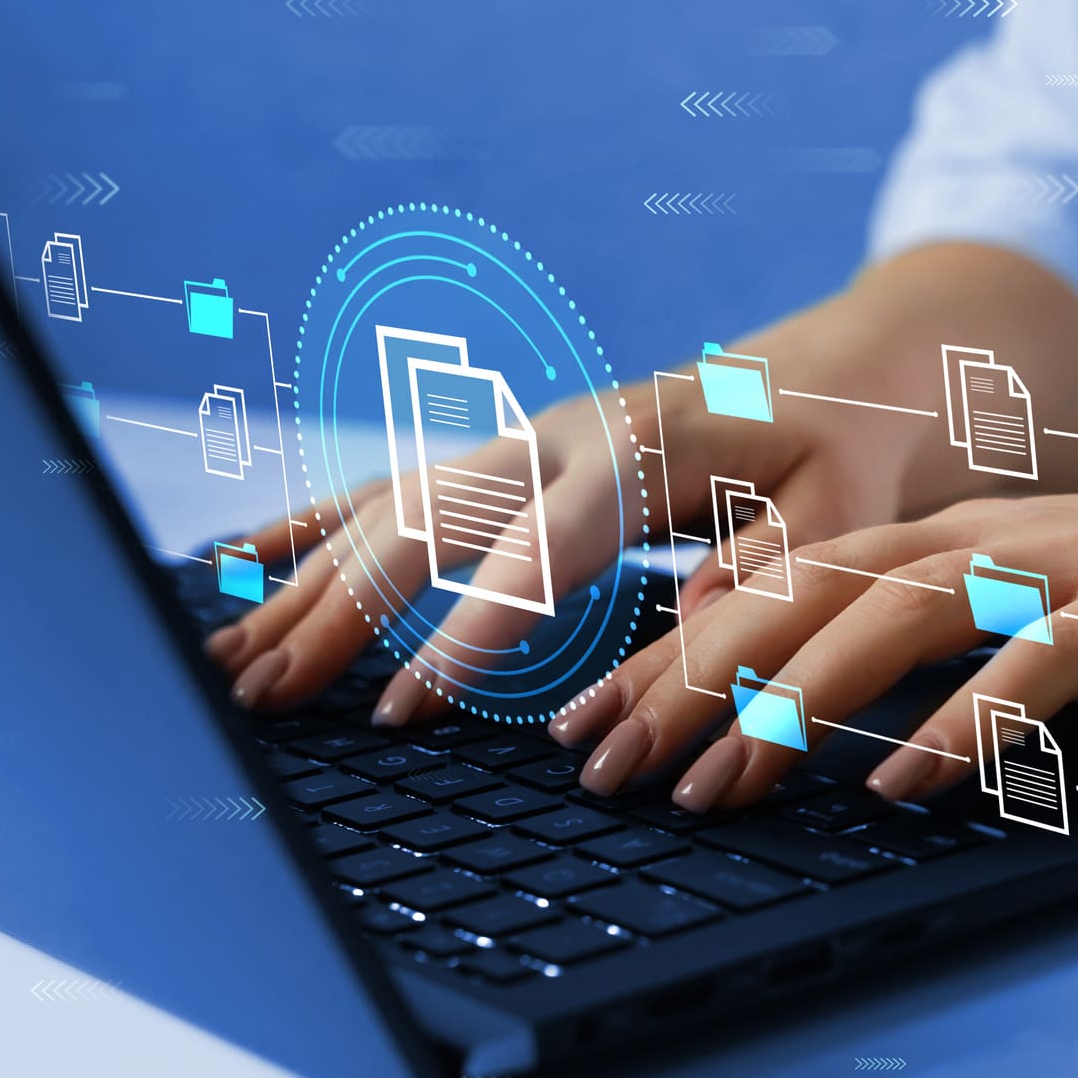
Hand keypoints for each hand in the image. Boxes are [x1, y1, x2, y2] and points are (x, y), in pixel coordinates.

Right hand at [202, 319, 935, 716]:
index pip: (544, 545)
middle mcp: (559, 435)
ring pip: (387, 509)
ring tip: (228, 664)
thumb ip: (776, 571)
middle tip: (271, 700)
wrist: (838, 373)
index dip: (474, 626)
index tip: (408, 703)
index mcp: (644, 447)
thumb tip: (699, 629)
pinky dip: (314, 527)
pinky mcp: (506, 460)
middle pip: (427, 524)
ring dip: (305, 587)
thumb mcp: (847, 511)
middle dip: (342, 615)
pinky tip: (240, 564)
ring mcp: (521, 442)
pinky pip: (391, 489)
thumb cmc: (848, 452)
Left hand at [551, 467, 1077, 810]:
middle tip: (605, 759)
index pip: (790, 580)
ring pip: (905, 609)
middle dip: (696, 676)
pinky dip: (968, 721)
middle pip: (812, 588)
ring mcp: (1077, 562)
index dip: (679, 650)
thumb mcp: (1063, 616)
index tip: (591, 720)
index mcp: (966, 538)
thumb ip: (963, 647)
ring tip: (724, 771)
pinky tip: (906, 785)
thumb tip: (853, 730)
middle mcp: (1001, 536)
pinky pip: (1044, 663)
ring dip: (805, 694)